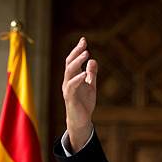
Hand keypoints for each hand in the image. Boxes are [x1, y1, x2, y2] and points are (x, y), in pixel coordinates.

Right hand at [62, 37, 97, 152]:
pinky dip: (78, 79)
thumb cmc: (84, 103)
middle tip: (84, 44)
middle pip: (69, 63)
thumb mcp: (91, 86)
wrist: (81, 120)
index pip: (73, 60)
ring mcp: (68, 89)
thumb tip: (93, 60)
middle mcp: (68, 81)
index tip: (84, 40)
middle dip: (76, 52)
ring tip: (86, 54)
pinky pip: (72, 86)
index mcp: (73, 77)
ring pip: (69, 72)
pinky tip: (85, 74)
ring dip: (78, 62)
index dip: (77, 50)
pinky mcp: (70, 97)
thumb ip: (92, 74)